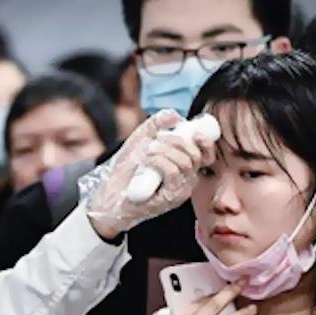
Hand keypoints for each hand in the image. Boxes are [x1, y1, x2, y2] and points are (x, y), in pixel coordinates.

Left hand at [86, 110, 217, 238]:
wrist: (109, 193)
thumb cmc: (125, 171)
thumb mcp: (139, 141)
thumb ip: (155, 125)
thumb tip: (175, 115)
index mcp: (184, 168)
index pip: (206, 156)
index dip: (206, 143)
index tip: (194, 131)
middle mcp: (186, 181)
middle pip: (196, 157)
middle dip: (179, 141)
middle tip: (159, 136)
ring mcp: (179, 192)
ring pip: (185, 164)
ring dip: (167, 150)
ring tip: (149, 148)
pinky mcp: (169, 200)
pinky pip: (173, 174)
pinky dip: (161, 161)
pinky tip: (148, 159)